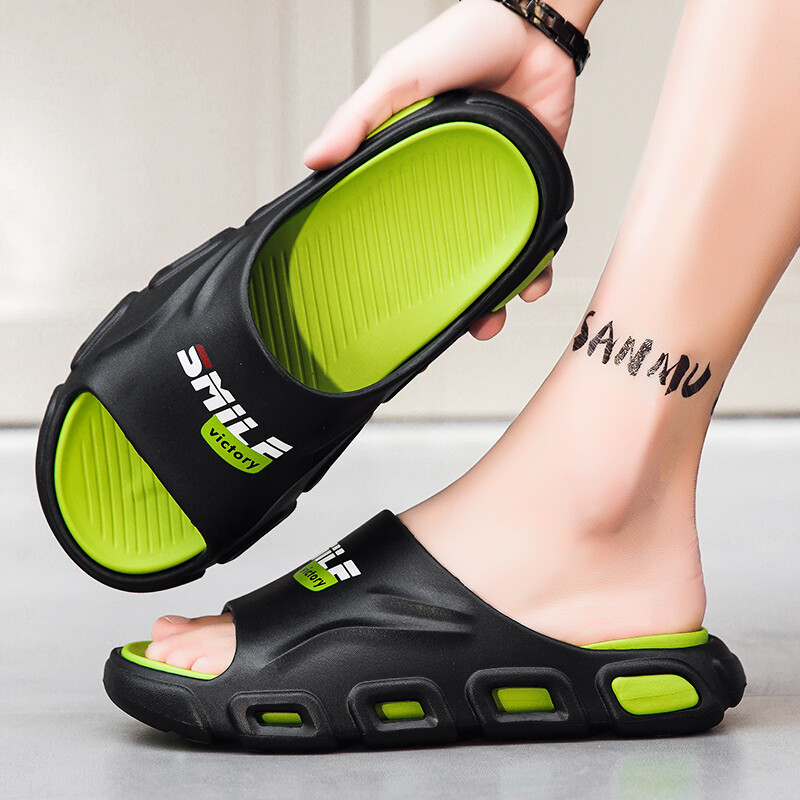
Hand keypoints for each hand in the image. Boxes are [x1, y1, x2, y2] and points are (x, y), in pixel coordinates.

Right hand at [303, 0, 576, 339]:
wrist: (535, 22)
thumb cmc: (466, 38)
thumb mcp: (398, 77)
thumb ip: (359, 118)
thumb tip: (314, 160)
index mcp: (415, 167)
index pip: (400, 226)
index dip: (397, 266)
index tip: (390, 304)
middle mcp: (453, 185)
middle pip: (449, 253)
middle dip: (450, 297)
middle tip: (450, 326)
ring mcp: (496, 188)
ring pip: (493, 255)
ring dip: (495, 293)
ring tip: (491, 320)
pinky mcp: (534, 182)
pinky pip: (536, 233)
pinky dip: (537, 262)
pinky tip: (532, 282)